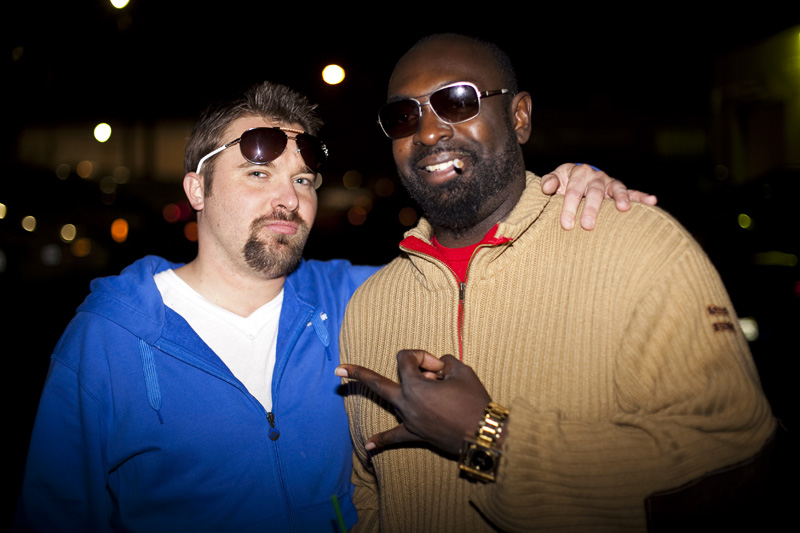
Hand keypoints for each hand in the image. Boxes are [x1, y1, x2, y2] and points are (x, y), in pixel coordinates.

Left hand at [336, 350, 490, 454]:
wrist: (484, 434)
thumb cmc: (473, 401)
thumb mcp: (462, 371)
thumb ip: (445, 362)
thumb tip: (438, 367)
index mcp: (414, 386)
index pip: (406, 359)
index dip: (422, 356)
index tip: (440, 367)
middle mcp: (406, 402)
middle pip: (378, 383)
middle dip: (358, 374)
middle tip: (340, 369)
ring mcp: (409, 420)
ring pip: (391, 402)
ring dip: (397, 391)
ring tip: (413, 384)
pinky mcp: (417, 434)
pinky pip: (396, 437)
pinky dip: (383, 441)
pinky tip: (369, 446)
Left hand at [541, 163, 657, 229]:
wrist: (577, 176)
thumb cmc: (564, 183)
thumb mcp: (555, 179)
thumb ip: (550, 182)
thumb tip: (546, 187)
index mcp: (578, 173)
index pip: (572, 190)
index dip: (569, 207)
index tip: (566, 224)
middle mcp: (595, 176)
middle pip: (593, 192)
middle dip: (591, 209)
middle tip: (587, 225)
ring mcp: (609, 183)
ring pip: (615, 190)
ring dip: (620, 198)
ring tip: (623, 209)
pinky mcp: (619, 190)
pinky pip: (633, 192)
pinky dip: (642, 197)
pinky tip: (652, 201)